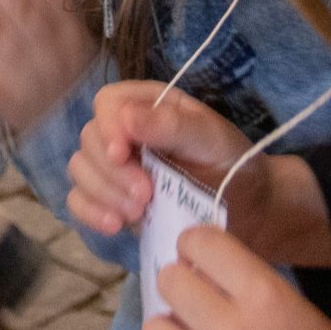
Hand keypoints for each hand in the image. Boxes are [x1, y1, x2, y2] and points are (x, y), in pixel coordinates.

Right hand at [69, 82, 330, 265]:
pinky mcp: (111, 200)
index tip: (123, 153)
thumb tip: (125, 118)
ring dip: (104, 193)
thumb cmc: (234, 164)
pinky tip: (116, 226)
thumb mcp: (211, 140)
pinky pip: (80, 201)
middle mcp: (125, 131)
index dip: (108, 126)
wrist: (250, 210)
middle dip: (112, 171)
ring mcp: (115, 167)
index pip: (107, 103)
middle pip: (90, 139)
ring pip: (80, 170)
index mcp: (148, 104)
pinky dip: (90, 213)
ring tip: (139, 213)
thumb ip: (172, 126)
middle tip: (146, 196)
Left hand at [142, 227, 330, 329]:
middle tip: (196, 295)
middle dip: (180, 283)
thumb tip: (198, 266)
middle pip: (168, 281)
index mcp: (263, 296)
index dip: (195, 245)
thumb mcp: (293, 307)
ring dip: (169, 328)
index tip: (200, 256)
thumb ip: (245, 282)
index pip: (199, 243)